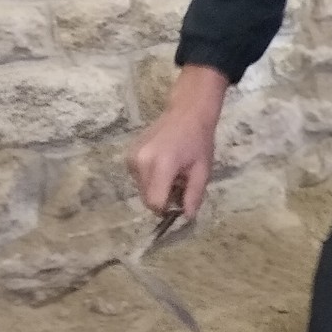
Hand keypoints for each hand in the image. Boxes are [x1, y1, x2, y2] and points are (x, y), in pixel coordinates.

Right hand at [126, 65, 226, 216]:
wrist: (186, 114)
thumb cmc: (199, 142)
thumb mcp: (202, 170)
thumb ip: (194, 195)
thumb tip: (187, 217)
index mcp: (162, 165)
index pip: (155, 202)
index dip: (167, 209)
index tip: (179, 203)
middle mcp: (141, 162)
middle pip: (147, 198)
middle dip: (163, 199)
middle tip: (179, 186)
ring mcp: (132, 157)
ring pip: (141, 190)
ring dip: (156, 189)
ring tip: (173, 173)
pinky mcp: (129, 155)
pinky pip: (138, 178)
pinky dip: (150, 179)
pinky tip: (163, 166)